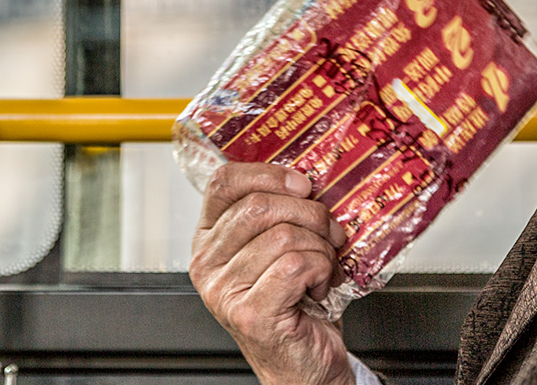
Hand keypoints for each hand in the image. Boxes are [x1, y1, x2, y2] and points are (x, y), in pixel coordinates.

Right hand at [190, 162, 355, 384]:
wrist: (305, 363)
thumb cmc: (296, 302)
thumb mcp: (279, 246)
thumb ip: (280, 211)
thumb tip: (308, 175)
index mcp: (209, 237)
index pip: (224, 182)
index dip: (269, 174)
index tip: (302, 183)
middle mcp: (207, 263)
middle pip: (259, 206)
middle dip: (309, 213)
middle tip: (328, 232)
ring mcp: (224, 291)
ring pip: (284, 236)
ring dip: (321, 248)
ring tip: (323, 266)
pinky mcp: (249, 313)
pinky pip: (297, 266)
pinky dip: (321, 270)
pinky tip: (318, 286)